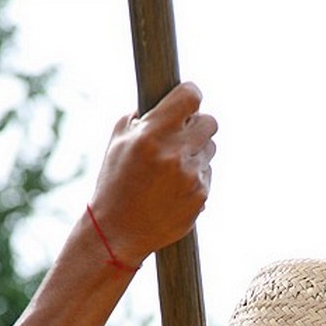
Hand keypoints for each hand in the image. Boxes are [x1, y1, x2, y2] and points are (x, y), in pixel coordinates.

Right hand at [89, 81, 216, 265]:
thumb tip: (167, 101)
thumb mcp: (118, 142)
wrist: (119, 232)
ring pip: (210, 149)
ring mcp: (191, 177)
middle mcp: (175, 154)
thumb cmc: (115, 182)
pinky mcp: (201, 196)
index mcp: (152, 135)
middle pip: (210, 122)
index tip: (188, 98)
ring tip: (172, 167)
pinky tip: (174, 188)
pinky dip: (195, 177)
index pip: (190, 97)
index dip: (191, 93)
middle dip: (197, 125)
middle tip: (183, 133)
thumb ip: (142, 117)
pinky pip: (207, 174)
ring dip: (196, 152)